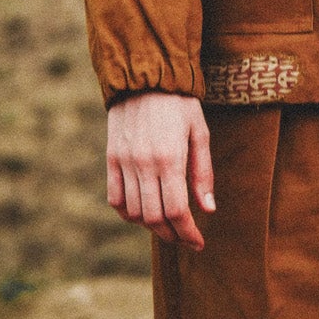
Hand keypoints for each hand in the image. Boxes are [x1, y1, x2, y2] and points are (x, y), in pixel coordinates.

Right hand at [106, 91, 215, 248]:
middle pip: (154, 218)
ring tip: (167, 223)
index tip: (198, 242)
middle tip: (185, 236)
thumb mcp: (199, 132)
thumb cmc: (179, 103)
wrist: (145, 76)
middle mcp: (144, 164)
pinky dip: (128, 213)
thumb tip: (208, 209)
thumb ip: (203, 172)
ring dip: (151, 226)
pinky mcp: (111, 159)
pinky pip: (115, 199)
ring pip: (134, 213)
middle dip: (172, 234)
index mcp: (170, 158)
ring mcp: (124, 162)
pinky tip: (143, 210)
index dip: (188, 233)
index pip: (176, 211)